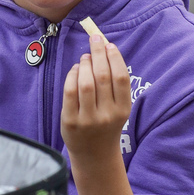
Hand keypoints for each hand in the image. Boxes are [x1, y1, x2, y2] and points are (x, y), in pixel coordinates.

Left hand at [61, 35, 130, 161]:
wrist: (94, 154)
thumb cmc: (107, 124)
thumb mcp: (118, 108)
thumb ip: (114, 84)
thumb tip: (104, 49)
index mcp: (123, 110)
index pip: (121, 77)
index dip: (115, 57)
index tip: (109, 44)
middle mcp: (107, 115)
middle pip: (103, 76)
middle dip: (98, 53)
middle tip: (95, 40)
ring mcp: (88, 119)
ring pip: (86, 82)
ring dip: (85, 64)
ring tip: (86, 57)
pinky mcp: (70, 121)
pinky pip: (70, 91)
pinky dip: (72, 75)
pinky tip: (76, 70)